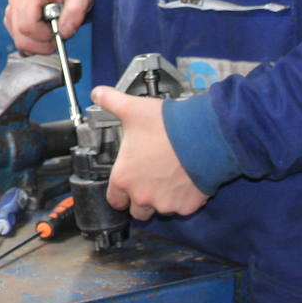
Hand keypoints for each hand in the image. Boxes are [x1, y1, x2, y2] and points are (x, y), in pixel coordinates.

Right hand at [3, 0, 93, 53]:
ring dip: (39, 46)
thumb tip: (64, 33)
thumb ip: (75, 11)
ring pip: (19, 41)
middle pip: (21, 36)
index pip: (28, 25)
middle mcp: (16, 0)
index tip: (59, 33)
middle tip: (58, 38)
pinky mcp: (11, 19)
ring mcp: (11, 10)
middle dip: (43, 45)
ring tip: (52, 34)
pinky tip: (44, 34)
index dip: (45, 36)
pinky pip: (19, 40)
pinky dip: (33, 44)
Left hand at [93, 87, 208, 220]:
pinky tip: (186, 179)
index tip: (126, 183)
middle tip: (150, 179)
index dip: (119, 192)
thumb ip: (110, 101)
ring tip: (169, 176)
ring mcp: (166, 204)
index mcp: (124, 178)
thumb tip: (97, 93)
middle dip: (141, 198)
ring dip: (163, 198)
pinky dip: (184, 198)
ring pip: (160, 209)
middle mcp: (142, 196)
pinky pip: (182, 207)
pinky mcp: (187, 206)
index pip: (114, 199)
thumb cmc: (166, 126)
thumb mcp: (132, 109)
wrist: (203, 137)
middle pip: (137, 209)